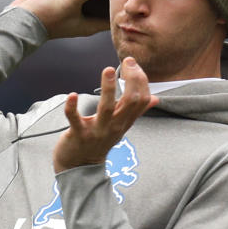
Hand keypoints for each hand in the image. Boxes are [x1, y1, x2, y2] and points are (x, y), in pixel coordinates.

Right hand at [11, 0, 110, 38]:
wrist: (21, 19)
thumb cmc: (45, 16)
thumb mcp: (67, 2)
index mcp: (90, 25)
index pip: (113, 19)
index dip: (124, 11)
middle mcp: (85, 20)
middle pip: (106, 8)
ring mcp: (75, 12)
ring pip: (94, 1)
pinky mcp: (66, 3)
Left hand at [53, 57, 158, 172]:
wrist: (79, 166)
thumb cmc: (99, 141)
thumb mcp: (121, 127)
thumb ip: (137, 112)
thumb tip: (155, 99)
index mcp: (125, 121)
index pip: (142, 100)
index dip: (140, 80)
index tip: (132, 64)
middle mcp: (114, 125)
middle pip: (130, 102)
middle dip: (131, 80)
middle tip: (126, 62)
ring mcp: (97, 131)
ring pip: (106, 108)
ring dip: (108, 89)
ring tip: (108, 70)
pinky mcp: (78, 134)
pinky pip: (75, 120)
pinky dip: (72, 107)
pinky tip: (72, 95)